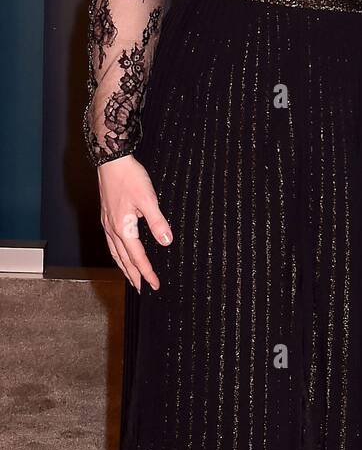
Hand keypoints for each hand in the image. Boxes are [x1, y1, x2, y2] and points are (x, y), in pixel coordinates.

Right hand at [96, 155, 171, 291]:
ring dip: (124, 266)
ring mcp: (107, 223)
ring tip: (131, 277)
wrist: (111, 160)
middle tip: (141, 289)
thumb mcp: (148, 200)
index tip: (154, 285)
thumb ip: (157, 222)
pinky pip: (112, 242)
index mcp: (124, 228)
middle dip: (133, 275)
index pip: (138, 257)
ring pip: (115, 252)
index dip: (147, 272)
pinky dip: (117, 253)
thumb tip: (167, 242)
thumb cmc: (130, 178)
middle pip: (123, 259)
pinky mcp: (107, 215)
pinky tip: (121, 252)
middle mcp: (112, 229)